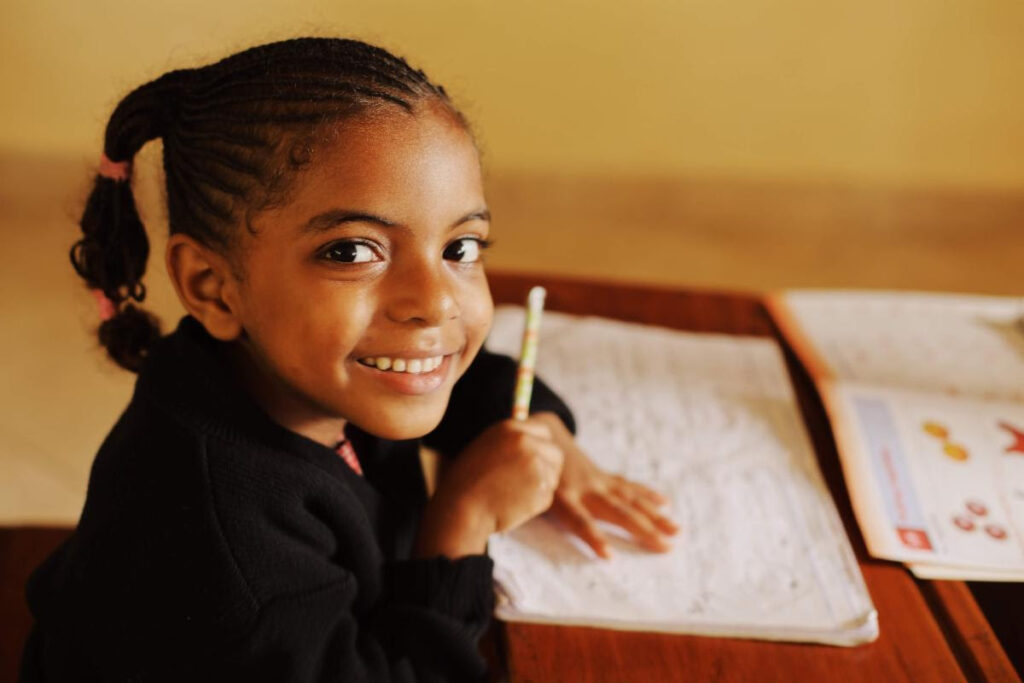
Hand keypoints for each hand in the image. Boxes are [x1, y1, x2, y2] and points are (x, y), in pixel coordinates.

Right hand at [414, 417, 563, 558]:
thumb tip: (536, 444)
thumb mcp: (486, 448)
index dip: (541, 447)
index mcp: (510, 428)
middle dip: (549, 468)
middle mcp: (526, 441)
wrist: (460, 507)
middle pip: (555, 453)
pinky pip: (547, 497)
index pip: (544, 432)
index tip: (534, 461)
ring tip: (513, 495)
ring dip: (541, 488)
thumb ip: (511, 443)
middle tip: (531, 483)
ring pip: (553, 477)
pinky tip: (513, 506)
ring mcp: (535, 464)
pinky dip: (534, 505)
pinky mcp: (541, 487)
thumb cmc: (466, 482)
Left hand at [533, 412, 678, 558]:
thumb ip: (528, 503)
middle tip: (666, 547)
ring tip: (675, 531)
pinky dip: (647, 495)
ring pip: (629, 500)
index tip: (610, 557)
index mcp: (561, 495)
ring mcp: (597, 481)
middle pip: (616, 512)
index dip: (593, 537)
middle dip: (642, 530)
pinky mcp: (603, 476)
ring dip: (654, 516)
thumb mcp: (525, 489)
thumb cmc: (529, 471)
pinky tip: (666, 503)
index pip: (579, 520)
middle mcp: (584, 488)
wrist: (543, 434)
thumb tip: (511, 520)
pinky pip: (628, 487)